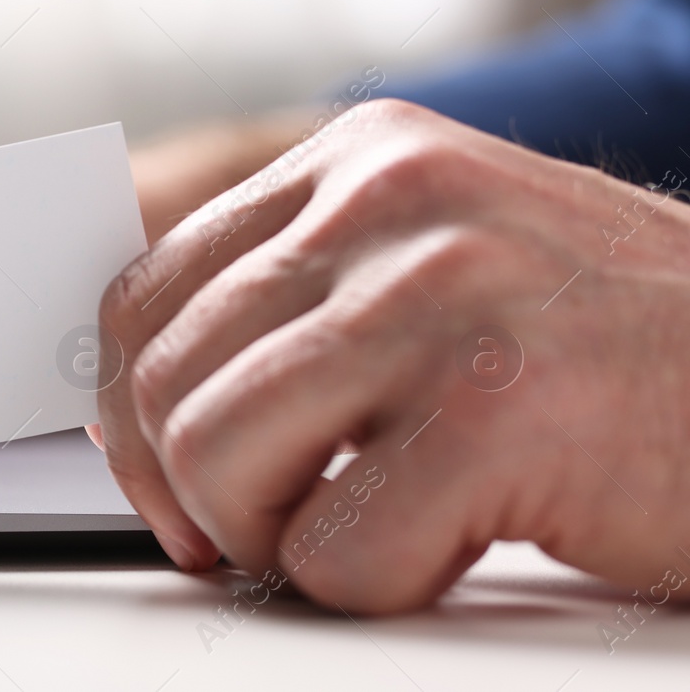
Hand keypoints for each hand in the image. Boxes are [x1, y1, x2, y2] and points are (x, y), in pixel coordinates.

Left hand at [97, 98, 689, 611]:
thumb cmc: (617, 348)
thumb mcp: (445, 264)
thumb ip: (301, 300)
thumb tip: (137, 403)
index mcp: (362, 159)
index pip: (146, 288)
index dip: (127, 407)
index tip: (158, 473)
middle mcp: (390, 202)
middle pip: (164, 377)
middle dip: (186, 489)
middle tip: (251, 534)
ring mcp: (443, 297)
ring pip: (217, 456)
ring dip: (272, 536)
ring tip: (365, 531)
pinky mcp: (499, 412)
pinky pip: (334, 550)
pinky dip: (375, 585)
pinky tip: (456, 549)